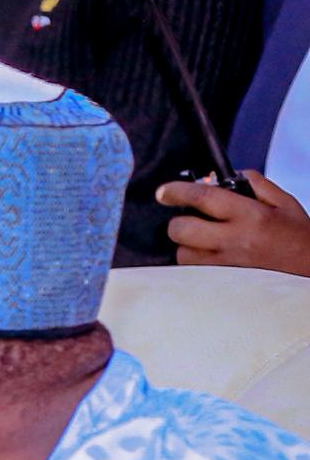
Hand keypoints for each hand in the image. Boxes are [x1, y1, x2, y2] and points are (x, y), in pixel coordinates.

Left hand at [160, 171, 309, 275]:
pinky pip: (193, 272)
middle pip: (182, 230)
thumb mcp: (283, 202)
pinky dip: (195, 262)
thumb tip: (226, 176)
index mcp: (250, 215)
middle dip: (178, 222)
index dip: (177, 191)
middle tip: (187, 219)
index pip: (204, 198)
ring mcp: (227, 265)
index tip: (163, 191)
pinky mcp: (224, 283)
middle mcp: (235, 240)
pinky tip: (208, 256)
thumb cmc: (298, 235)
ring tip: (203, 241)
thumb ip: (255, 184)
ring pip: (183, 255)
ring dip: (186, 245)